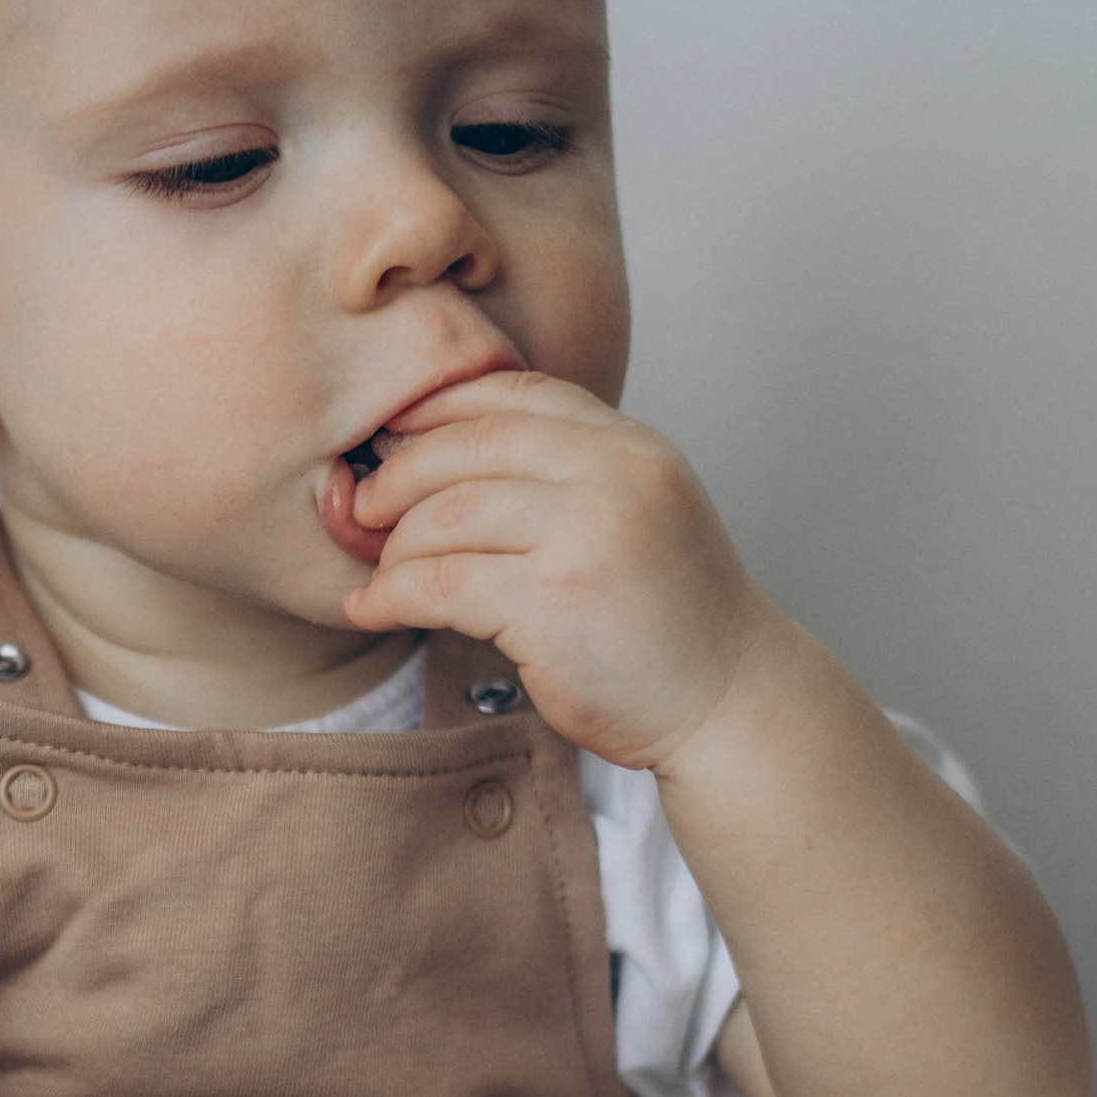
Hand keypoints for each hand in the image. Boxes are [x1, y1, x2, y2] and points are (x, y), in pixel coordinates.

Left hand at [340, 368, 778, 774]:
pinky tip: (374, 608)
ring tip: (381, 574)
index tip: (392, 437)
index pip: (515, 393)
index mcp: (631, 446)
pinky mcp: (553, 604)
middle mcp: (614, 476)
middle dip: (399, 476)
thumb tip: (440, 453)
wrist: (731, 703)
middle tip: (364, 509)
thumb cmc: (671, 620)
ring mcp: (586, 537)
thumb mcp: (637, 512)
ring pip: (445, 515)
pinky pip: (440, 583)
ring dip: (394, 547)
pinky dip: (392, 595)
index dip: (437, 408)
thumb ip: (567, 474)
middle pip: (468, 446)